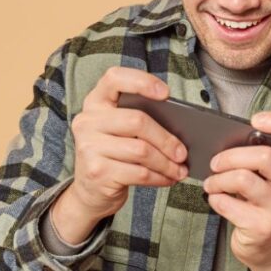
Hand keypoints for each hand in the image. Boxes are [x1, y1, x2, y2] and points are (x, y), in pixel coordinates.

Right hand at [62, 66, 187, 225]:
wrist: (90, 191)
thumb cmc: (113, 154)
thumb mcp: (118, 131)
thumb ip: (138, 119)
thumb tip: (180, 126)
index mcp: (95, 102)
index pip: (114, 78)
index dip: (141, 81)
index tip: (166, 93)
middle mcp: (87, 121)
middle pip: (137, 121)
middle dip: (166, 139)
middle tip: (183, 153)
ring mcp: (89, 147)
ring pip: (141, 150)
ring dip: (166, 163)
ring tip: (179, 169)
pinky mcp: (97, 172)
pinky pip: (139, 173)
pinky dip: (159, 177)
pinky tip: (168, 179)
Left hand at [203, 112, 270, 270]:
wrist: (270, 250)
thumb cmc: (268, 206)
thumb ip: (266, 160)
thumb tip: (233, 139)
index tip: (256, 120)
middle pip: (266, 157)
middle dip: (232, 155)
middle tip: (216, 162)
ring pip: (243, 179)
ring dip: (218, 178)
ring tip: (211, 182)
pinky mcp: (263, 227)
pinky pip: (229, 203)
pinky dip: (216, 198)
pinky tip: (216, 199)